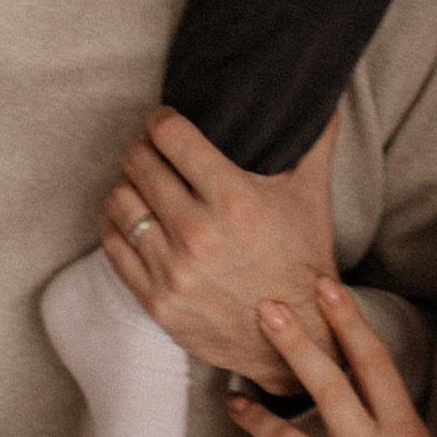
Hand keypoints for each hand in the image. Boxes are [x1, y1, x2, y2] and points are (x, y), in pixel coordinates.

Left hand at [102, 111, 336, 384]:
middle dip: (143, 149)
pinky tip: (135, 216)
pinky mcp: (157, 301)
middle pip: (139, 164)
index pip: (171, 136)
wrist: (298, 337)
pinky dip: (118, 224)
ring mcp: (173, 272)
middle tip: (153, 149)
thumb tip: (324, 98)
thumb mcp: (312, 197)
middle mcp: (198, 235)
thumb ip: (314, 142)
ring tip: (142, 182)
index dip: (162, 120)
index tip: (164, 120)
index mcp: (235, 201)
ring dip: (128, 184)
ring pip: (120, 201)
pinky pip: (113, 245)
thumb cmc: (303, 259)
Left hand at [229, 277, 436, 436]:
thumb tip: (389, 409)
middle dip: (293, 344)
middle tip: (264, 308)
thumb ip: (408, 436)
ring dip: (255, 417)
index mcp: (407, 435)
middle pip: (326, 386)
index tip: (325, 287)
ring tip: (233, 400)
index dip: (348, 322)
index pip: (374, 364)